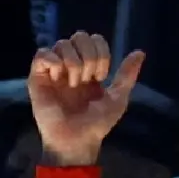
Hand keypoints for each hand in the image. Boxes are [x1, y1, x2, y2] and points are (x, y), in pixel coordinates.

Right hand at [28, 31, 145, 167]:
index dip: (101, 52)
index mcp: (89, 68)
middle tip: (88, 79)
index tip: (101, 77)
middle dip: (89, 56)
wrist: (78, 141)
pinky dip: (54, 62)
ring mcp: (54, 70)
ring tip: (74, 84)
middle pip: (79, 36)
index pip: (94, 40)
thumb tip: (140, 53)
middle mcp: (71, 65)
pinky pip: (42, 54)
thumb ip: (127, 76)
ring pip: (62, 44)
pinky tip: (59, 78)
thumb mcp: (117, 99)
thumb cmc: (96, 124)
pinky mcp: (37, 77)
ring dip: (74, 62)